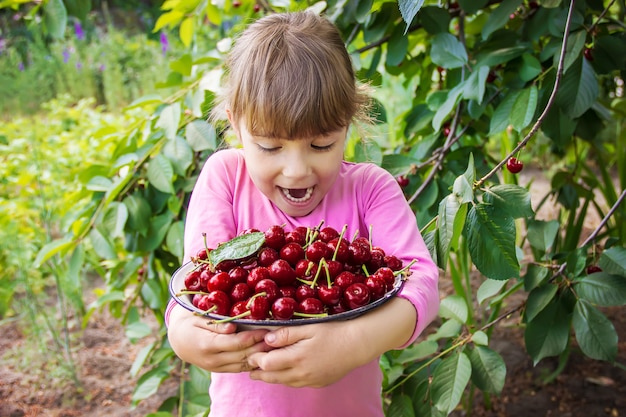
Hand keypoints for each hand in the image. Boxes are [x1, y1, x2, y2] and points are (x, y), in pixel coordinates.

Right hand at [167, 304, 271, 372]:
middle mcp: (212, 359)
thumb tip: (233, 327)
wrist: (178, 341)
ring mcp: (216, 367)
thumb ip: (216, 324)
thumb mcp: (199, 318)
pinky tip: (264, 356)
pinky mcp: (220, 370)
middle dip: (260, 348)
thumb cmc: (191, 323)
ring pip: (242, 365)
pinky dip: (252, 364)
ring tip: (274, 348)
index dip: (252, 337)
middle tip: (276, 339)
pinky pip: (239, 369)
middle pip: (242, 355)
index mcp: (206, 344)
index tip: (265, 330)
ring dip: (259, 357)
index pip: (235, 343)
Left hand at [247, 297, 416, 387]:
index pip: (266, 364)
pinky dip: (286, 378)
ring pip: (283, 383)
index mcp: (297, 359)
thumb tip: (266, 339)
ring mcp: (311, 381)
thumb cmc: (334, 330)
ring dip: (271, 376)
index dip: (255, 358)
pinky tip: (285, 370)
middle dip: (258, 371)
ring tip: (262, 369)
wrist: (358, 343)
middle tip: (249, 365)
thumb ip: (286, 334)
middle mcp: (302, 374)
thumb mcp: (308, 327)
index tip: (250, 351)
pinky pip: (296, 384)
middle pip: (272, 377)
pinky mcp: (319, 383)